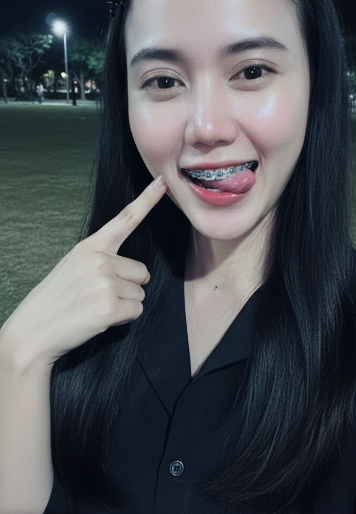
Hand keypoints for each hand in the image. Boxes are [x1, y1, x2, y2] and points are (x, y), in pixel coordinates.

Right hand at [0, 176, 167, 369]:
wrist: (34, 331)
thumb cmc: (55, 301)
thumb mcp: (73, 266)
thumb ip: (102, 259)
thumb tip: (138, 272)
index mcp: (90, 246)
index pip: (125, 219)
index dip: (147, 200)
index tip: (164, 182)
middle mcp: (99, 260)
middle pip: (141, 272)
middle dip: (127, 286)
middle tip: (97, 296)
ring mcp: (105, 282)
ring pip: (140, 293)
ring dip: (123, 304)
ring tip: (94, 307)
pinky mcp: (109, 306)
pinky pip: (136, 311)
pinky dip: (123, 319)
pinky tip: (99, 319)